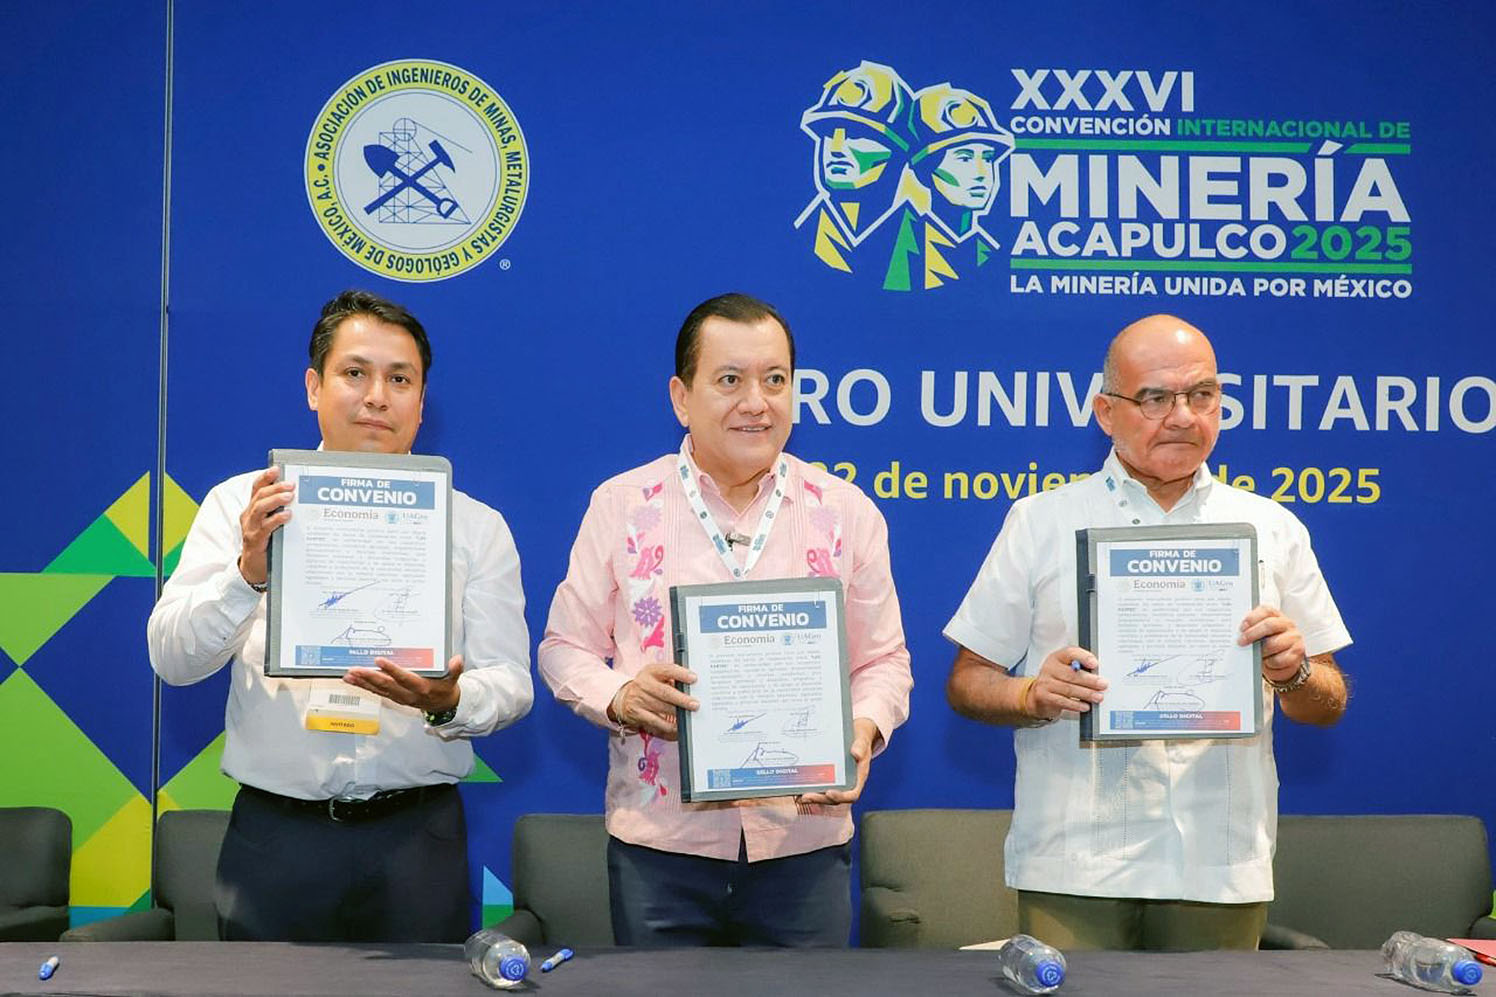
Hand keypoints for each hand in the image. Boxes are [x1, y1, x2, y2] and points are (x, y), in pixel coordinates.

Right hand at [238, 468, 294, 586]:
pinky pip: (265, 527)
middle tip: (291, 484)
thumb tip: (302, 498)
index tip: (277, 469)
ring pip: (259, 508)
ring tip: (289, 496)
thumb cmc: (268, 543)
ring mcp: (251, 528)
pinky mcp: (255, 540)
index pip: (257, 488)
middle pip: (260, 496)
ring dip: (275, 500)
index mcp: (254, 509)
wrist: (254, 568)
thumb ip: (281, 512)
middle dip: (275, 487)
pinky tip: (287, 516)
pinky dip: (276, 519)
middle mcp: (249, 516)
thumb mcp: (273, 525)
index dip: (265, 478)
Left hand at [344, 654, 463, 712]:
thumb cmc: (445, 689)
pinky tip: (352, 680)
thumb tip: (457, 660)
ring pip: (378, 690)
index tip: (379, 660)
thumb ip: (455, 669)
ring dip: (362, 682)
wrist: (443, 707)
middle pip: (386, 685)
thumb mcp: (453, 680)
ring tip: (348, 675)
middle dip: (369, 677)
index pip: (404, 678)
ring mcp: (399, 697)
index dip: (392, 670)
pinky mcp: (393, 697)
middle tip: (355, 669)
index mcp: (421, 688)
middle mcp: (407, 694)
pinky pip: (376, 692)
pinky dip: (364, 686)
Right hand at [609, 662, 697, 739]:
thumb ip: (671, 677)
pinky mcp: (637, 713)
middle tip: (695, 704)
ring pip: (661, 707)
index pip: (667, 670)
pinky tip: (677, 726)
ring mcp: (639, 699)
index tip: (694, 679)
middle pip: (665, 692)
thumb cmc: (647, 686)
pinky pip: (656, 721)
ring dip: (677, 712)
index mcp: (651, 671)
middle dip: (681, 699)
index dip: (681, 674)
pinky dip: (668, 725)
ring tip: (689, 714)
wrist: (623, 698)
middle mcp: (643, 684)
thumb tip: (693, 684)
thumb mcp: (655, 676)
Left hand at [798, 717, 878, 805]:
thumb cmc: (860, 737)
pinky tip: (797, 785)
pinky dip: (809, 787)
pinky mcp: (827, 774)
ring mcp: (836, 779)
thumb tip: (856, 753)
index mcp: (858, 777)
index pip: (852, 794)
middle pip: (834, 797)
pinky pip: (819, 783)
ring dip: (812, 796)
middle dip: (820, 799)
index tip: (829, 793)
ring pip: (824, 793)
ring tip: (799, 796)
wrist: (856, 731)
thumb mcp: (862, 738)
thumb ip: (861, 746)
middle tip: (806, 797)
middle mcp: (847, 781)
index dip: (841, 797)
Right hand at [1028, 647, 1106, 720]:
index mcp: (1057, 657)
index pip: (1070, 653)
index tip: (1094, 664)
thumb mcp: (1065, 668)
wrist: (1038, 695)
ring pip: (1068, 689)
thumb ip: (1080, 668)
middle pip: (1071, 674)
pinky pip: (1063, 701)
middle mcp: (1050, 668)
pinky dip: (1076, 704)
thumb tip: (1098, 674)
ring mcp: (1045, 683)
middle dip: (1090, 680)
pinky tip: (1085, 705)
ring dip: (1086, 694)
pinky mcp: (1044, 696)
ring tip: (1098, 697)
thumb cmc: (1057, 679)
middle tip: (1103, 684)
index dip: (1083, 657)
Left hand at [1239, 605, 1306, 683]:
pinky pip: (1279, 659)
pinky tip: (1267, 662)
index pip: (1266, 610)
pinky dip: (1270, 662)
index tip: (1241, 628)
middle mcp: (1287, 624)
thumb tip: (1237, 633)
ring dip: (1261, 652)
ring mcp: (1294, 638)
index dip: (1252, 618)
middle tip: (1241, 642)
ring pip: (1273, 644)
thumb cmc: (1267, 644)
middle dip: (1252, 634)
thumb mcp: (1260, 634)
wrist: (1284, 662)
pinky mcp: (1297, 653)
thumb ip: (1251, 629)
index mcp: (1276, 615)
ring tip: (1255, 656)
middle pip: (1270, 625)